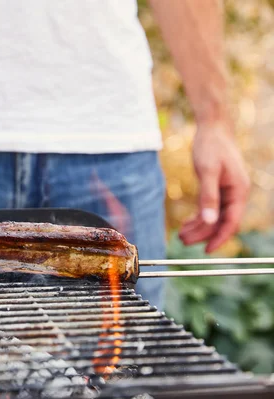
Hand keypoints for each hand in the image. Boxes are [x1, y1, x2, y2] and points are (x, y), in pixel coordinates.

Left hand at [179, 120, 249, 252]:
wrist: (212, 128)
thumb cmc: (211, 146)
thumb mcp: (207, 172)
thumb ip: (208, 197)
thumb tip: (208, 221)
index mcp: (238, 191)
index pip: (231, 222)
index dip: (219, 237)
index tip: (207, 250)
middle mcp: (235, 193)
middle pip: (221, 221)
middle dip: (203, 234)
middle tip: (183, 241)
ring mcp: (227, 191)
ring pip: (214, 216)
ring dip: (199, 227)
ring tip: (181, 235)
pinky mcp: (217, 187)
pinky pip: (209, 208)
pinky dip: (198, 217)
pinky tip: (187, 224)